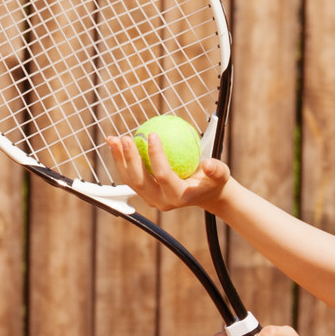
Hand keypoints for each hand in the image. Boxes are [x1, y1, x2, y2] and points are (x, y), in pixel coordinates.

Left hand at [111, 132, 231, 214]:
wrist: (206, 193)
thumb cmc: (213, 180)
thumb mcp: (221, 174)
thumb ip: (217, 170)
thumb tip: (209, 164)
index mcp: (179, 196)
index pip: (163, 175)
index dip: (155, 156)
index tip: (152, 134)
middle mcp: (161, 201)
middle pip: (140, 181)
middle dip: (130, 159)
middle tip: (126, 138)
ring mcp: (151, 198)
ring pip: (130, 180)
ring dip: (119, 159)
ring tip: (113, 139)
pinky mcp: (145, 193)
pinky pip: (130, 176)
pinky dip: (121, 160)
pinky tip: (117, 143)